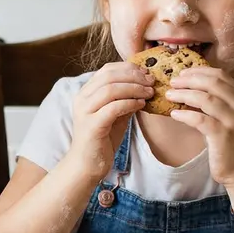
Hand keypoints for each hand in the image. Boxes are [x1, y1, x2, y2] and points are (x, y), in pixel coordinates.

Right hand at [68, 62, 153, 179]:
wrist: (88, 164)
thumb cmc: (103, 139)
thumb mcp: (116, 114)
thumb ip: (125, 99)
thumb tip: (145, 85)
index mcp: (86, 92)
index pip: (107, 69)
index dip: (128, 68)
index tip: (146, 73)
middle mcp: (82, 99)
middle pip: (109, 76)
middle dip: (134, 76)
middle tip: (151, 82)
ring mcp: (85, 112)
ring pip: (110, 89)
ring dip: (134, 88)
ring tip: (149, 93)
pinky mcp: (92, 126)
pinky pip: (113, 108)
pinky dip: (129, 103)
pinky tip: (141, 105)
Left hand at [165, 67, 233, 186]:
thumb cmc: (229, 143)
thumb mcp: (226, 117)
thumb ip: (214, 102)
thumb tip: (187, 88)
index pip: (220, 75)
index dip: (199, 71)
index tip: (183, 72)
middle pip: (212, 82)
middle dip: (189, 80)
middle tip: (172, 82)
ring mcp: (233, 120)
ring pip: (205, 98)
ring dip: (184, 94)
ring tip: (169, 95)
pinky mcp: (223, 135)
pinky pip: (200, 119)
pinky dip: (185, 114)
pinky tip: (174, 114)